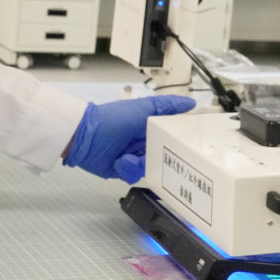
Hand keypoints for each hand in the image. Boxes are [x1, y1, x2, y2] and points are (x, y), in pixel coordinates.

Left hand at [63, 94, 195, 182]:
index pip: (174, 135)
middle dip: (166, 159)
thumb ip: (168, 105)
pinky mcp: (125, 170)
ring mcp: (136, 157)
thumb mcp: (144, 108)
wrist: (86, 137)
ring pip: (153, 167)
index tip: (193, 146)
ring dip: (142, 163)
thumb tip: (191, 103)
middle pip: (167, 155)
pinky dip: (130, 169)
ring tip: (132, 157)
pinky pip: (137, 175)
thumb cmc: (114, 119)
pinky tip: (122, 161)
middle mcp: (146, 142)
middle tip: (162, 158)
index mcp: (152, 126)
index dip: (182, 141)